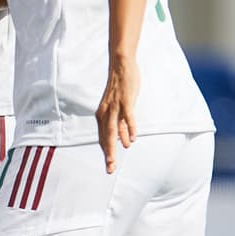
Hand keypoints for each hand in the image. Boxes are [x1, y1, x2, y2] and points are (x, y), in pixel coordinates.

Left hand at [96, 55, 139, 173]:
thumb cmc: (120, 88)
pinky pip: (127, 117)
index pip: (103, 138)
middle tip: (110, 170)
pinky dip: (129, 128)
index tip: (109, 167)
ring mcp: (115, 107)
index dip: (106, 152)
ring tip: (115, 160)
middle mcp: (105, 112)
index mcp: (102, 115)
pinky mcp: (125, 100)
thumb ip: (121, 127)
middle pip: (106, 137)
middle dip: (108, 155)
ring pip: (113, 130)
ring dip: (113, 146)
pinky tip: (132, 139)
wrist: (120, 65)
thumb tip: (125, 143)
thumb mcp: (120, 110)